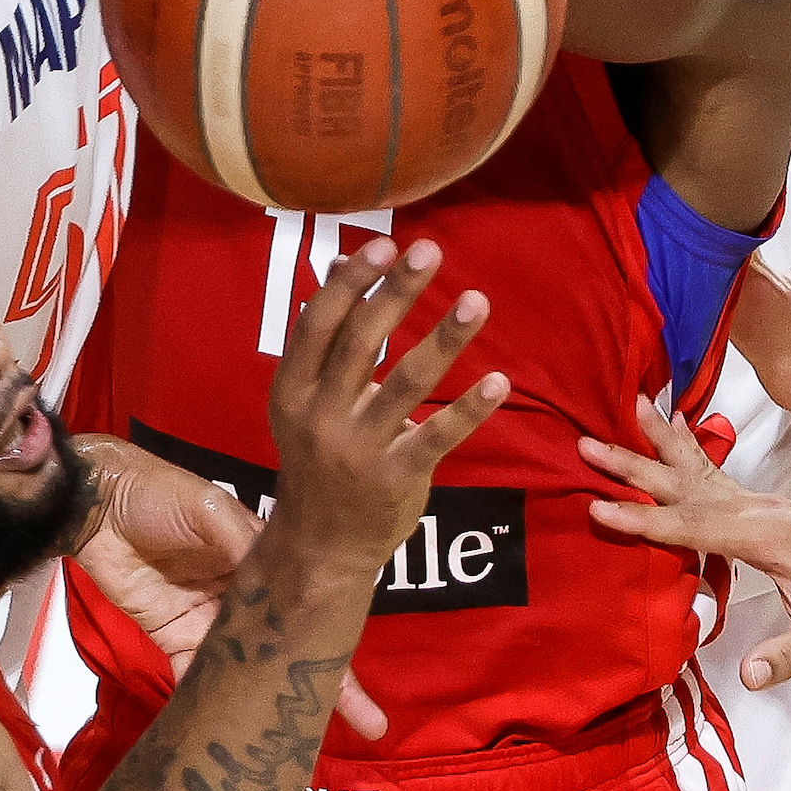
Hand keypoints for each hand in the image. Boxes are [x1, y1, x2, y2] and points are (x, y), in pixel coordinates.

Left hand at [70, 435, 391, 740]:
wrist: (94, 506)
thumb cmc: (158, 494)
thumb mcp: (207, 508)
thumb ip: (245, 542)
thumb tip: (287, 578)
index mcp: (262, 557)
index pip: (308, 602)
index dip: (336, 637)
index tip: (363, 672)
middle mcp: (245, 594)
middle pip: (290, 643)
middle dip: (328, 684)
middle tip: (369, 725)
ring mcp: (212, 621)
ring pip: (253, 668)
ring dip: (274, 699)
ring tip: (306, 737)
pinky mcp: (175, 638)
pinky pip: (199, 676)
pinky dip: (214, 703)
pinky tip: (236, 729)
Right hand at [265, 237, 507, 576]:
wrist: (321, 545)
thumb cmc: (318, 456)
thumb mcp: (306, 398)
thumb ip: (325, 336)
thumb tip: (339, 263)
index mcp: (293, 389)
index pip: (318, 324)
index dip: (350, 282)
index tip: (383, 244)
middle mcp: (321, 415)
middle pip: (360, 342)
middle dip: (397, 293)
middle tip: (430, 251)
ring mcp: (359, 449)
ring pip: (406, 384)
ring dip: (443, 339)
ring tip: (476, 300)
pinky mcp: (396, 478)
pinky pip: (438, 437)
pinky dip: (469, 408)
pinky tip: (497, 380)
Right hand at [582, 397, 790, 687]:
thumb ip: (790, 655)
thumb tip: (748, 676)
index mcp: (767, 535)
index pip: (692, 527)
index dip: (644, 521)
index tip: (600, 508)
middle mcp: (758, 508)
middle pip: (685, 485)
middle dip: (634, 466)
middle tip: (587, 443)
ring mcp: (760, 502)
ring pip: (698, 469)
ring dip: (658, 442)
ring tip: (628, 405)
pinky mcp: (760, 505)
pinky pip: (714, 470)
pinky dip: (686, 446)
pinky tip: (672, 427)